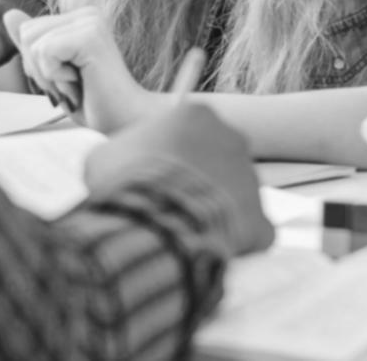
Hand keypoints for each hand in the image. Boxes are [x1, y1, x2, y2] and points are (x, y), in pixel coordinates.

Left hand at [9, 7, 159, 132]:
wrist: (126, 123)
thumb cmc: (94, 103)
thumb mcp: (52, 73)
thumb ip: (33, 43)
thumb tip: (8, 14)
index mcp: (80, 18)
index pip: (28, 31)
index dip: (38, 65)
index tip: (69, 80)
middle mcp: (88, 14)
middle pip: (27, 34)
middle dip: (41, 69)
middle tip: (73, 85)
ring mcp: (91, 22)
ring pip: (33, 43)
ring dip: (50, 76)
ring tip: (78, 85)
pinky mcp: (90, 36)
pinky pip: (45, 51)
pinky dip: (56, 76)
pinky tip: (81, 83)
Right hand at [86, 103, 274, 255]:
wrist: (153, 221)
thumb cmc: (125, 182)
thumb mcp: (105, 156)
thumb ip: (123, 152)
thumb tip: (120, 162)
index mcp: (197, 115)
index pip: (190, 131)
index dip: (170, 155)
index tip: (154, 174)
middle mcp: (233, 139)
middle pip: (218, 159)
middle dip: (197, 180)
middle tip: (170, 203)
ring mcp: (251, 180)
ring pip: (235, 194)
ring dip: (215, 210)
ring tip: (185, 230)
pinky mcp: (261, 220)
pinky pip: (252, 232)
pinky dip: (235, 243)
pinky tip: (208, 251)